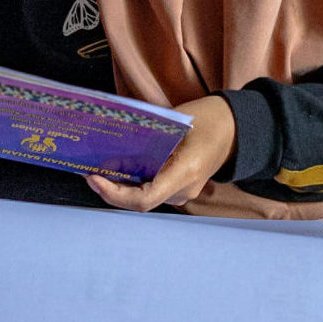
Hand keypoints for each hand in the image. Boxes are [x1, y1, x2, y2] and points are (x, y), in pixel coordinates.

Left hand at [85, 96, 235, 211]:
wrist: (236, 130)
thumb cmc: (210, 119)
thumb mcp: (178, 121)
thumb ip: (149, 135)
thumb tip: (113, 140)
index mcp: (185, 173)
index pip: (143, 200)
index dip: (114, 193)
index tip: (93, 177)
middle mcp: (183, 190)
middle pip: (138, 201)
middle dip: (109, 188)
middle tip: (86, 169)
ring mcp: (181, 193)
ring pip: (141, 197)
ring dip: (117, 186)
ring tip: (95, 168)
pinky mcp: (178, 189)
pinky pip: (148, 191)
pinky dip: (129, 183)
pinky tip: (115, 168)